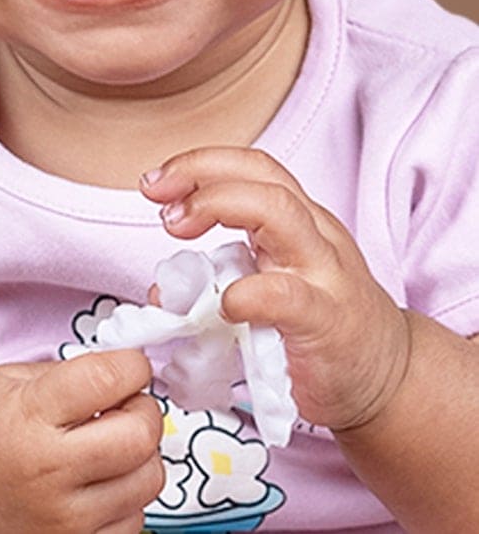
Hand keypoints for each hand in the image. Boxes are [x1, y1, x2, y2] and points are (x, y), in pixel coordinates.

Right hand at [0, 348, 163, 533]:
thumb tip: (123, 376)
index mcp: (29, 415)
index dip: (131, 366)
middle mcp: (51, 470)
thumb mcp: (5, 380)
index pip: (107, 380)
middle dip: (144, 411)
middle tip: (128, 404)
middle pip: (140, 436)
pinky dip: (127, 498)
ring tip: (110, 445)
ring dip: (139, 456)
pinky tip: (100, 482)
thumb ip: (66, 377)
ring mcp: (65, 519)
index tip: (131, 365)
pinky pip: (133, 523)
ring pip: (147, 482)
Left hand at [142, 146, 410, 433]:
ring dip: (217, 205)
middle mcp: (315, 236)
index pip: (250, 167)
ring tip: (177, 226)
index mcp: (299, 222)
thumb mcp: (269, 286)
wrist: (392, 382)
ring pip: (280, 211)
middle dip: (200, 173)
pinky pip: (288, 295)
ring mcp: (326, 275)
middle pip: (261, 176)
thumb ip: (219, 279)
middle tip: (157, 200)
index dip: (199, 163)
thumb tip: (161, 292)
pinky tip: (225, 303)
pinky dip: (248, 293)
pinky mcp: (329, 322)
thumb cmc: (320, 328)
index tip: (153, 183)